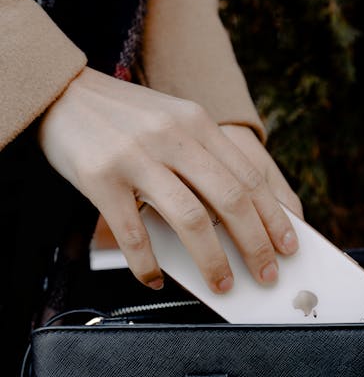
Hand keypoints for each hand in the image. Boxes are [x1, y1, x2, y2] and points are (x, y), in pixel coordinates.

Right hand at [38, 67, 298, 291]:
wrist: (62, 92)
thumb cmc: (124, 117)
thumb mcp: (173, 121)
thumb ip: (204, 157)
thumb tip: (239, 213)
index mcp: (196, 122)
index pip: (249, 177)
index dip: (274, 216)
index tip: (288, 246)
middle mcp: (172, 136)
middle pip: (230, 200)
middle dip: (256, 245)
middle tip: (266, 274)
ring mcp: (136, 157)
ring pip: (190, 219)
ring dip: (213, 260)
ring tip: (223, 283)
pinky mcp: (101, 178)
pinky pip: (134, 234)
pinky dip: (148, 264)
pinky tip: (156, 278)